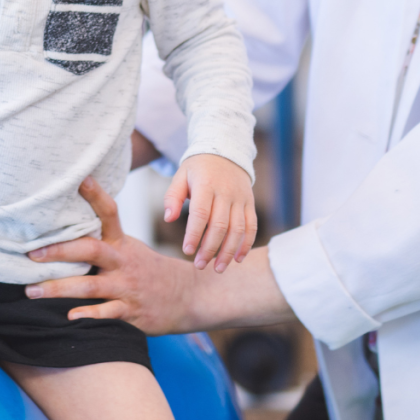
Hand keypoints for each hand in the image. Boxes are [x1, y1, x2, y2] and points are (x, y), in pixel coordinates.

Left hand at [26, 177, 195, 332]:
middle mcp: (123, 261)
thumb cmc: (147, 269)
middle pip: (91, 250)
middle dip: (60, 251)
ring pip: (90, 286)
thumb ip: (104, 239)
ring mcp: (126, 286)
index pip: (110, 213)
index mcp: (122, 242)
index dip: (96, 196)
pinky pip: (107, 313)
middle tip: (32, 253)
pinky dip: (89, 315)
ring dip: (58, 288)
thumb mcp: (130, 248)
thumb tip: (68, 223)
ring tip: (31, 291)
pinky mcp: (131, 311)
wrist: (186, 295)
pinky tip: (69, 316)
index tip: (80, 180)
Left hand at [164, 153, 256, 271]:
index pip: (201, 213)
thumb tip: (168, 218)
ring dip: (228, 252)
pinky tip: (237, 259)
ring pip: (238, 229)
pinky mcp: (249, 203)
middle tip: (199, 265)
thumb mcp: (181, 175)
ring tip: (217, 269)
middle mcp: (226, 192)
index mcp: (206, 184)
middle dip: (210, 249)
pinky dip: (246, 244)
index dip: (194, 234)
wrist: (225, 150)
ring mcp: (240, 198)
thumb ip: (172, 196)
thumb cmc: (198, 168)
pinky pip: (251, 226)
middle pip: (220, 225)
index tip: (187, 251)